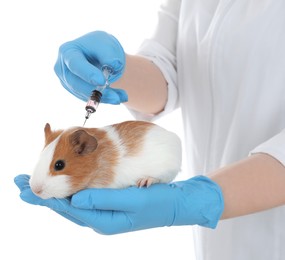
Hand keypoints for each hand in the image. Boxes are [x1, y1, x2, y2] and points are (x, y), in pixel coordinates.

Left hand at [14, 174, 223, 234]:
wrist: (176, 204)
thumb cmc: (157, 203)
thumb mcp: (132, 202)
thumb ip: (103, 200)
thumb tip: (74, 198)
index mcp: (104, 220)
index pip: (69, 209)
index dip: (46, 198)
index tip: (24, 188)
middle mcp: (101, 218)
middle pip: (66, 207)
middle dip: (42, 196)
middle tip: (18, 184)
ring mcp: (105, 212)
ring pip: (73, 203)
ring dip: (53, 193)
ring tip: (33, 185)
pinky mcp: (111, 204)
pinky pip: (84, 198)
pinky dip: (69, 191)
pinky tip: (63, 186)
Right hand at [54, 31, 127, 103]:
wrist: (102, 57)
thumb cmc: (101, 47)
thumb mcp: (106, 44)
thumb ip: (108, 53)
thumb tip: (115, 64)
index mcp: (68, 51)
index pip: (75, 64)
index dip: (88, 74)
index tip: (102, 81)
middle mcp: (64, 69)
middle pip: (77, 84)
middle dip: (97, 92)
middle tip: (117, 97)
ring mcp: (68, 83)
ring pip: (85, 95)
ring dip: (105, 97)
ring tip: (123, 96)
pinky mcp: (76, 93)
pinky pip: (90, 99)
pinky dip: (106, 99)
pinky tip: (119, 96)